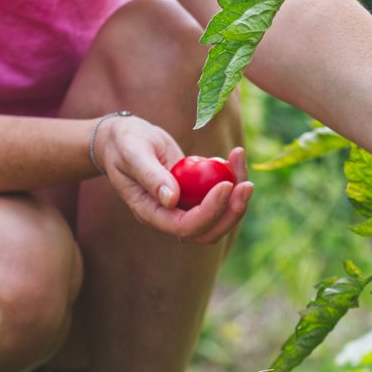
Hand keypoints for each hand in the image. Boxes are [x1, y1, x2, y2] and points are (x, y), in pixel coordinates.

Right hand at [95, 115, 252, 243]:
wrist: (125, 140)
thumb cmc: (124, 144)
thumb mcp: (132, 154)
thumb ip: (150, 176)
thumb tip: (171, 199)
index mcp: (150, 213)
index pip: (185, 226)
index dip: (209, 211)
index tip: (226, 184)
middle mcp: (169, 216)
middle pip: (208, 232)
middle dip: (232, 213)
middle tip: (247, 185)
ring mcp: (184, 207)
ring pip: (219, 217)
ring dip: (237, 197)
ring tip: (240, 160)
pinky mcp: (195, 195)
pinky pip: (220, 197)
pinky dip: (233, 179)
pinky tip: (234, 156)